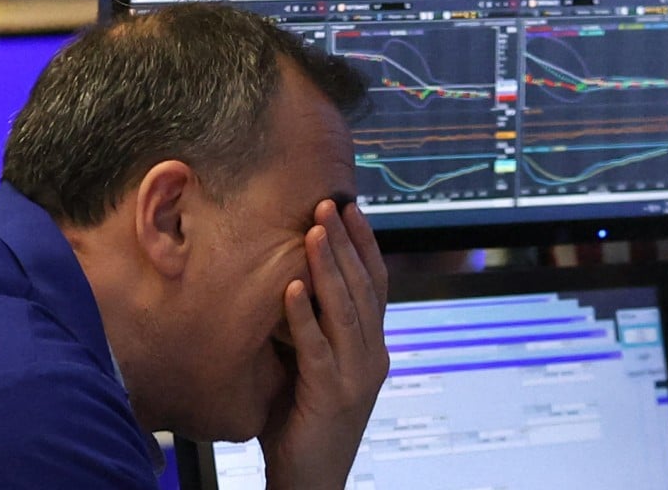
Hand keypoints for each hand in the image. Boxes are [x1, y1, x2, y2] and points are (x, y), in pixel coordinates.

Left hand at [259, 199, 388, 489]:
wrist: (311, 483)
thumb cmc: (304, 422)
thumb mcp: (317, 367)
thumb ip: (315, 329)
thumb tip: (291, 279)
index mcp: (372, 347)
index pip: (375, 285)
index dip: (365, 245)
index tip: (350, 208)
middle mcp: (372, 357)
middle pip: (364, 288)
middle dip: (345, 243)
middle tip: (329, 205)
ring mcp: (355, 378)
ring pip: (345, 311)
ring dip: (328, 268)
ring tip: (314, 231)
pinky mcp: (330, 397)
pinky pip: (316, 350)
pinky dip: (304, 317)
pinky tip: (291, 288)